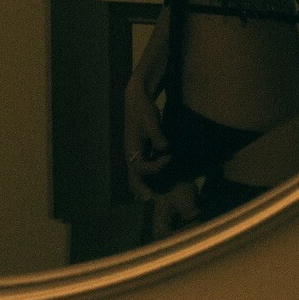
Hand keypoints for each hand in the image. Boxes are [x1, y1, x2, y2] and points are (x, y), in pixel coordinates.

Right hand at [123, 80, 167, 200]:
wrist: (136, 99)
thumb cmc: (143, 109)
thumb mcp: (151, 120)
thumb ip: (158, 136)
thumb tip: (165, 149)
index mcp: (132, 147)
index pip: (142, 167)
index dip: (156, 167)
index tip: (168, 158)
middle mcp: (130, 152)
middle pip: (132, 176)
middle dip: (140, 188)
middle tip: (149, 200)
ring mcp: (133, 152)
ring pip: (134, 174)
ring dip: (141, 185)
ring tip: (149, 197)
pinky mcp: (139, 149)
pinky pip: (140, 167)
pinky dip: (145, 177)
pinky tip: (153, 182)